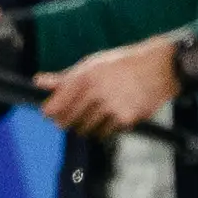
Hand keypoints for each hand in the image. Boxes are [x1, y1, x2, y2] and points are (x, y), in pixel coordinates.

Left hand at [39, 36, 180, 136]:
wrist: (158, 68)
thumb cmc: (121, 64)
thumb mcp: (91, 64)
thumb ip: (64, 78)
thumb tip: (38, 82)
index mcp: (84, 78)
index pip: (55, 106)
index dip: (49, 112)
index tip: (50, 113)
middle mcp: (95, 93)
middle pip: (67, 121)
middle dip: (65, 121)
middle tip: (70, 117)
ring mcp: (110, 108)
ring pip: (85, 129)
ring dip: (85, 126)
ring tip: (94, 114)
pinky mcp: (125, 119)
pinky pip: (106, 132)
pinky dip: (104, 129)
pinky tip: (110, 117)